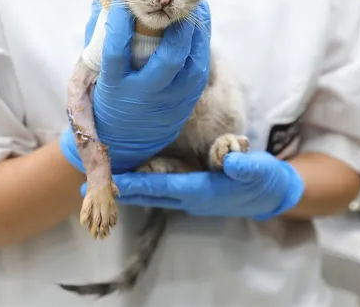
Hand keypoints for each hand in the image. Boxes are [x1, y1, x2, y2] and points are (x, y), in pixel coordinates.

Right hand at [60, 0, 211, 172]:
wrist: (128, 140)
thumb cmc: (108, 95)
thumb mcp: (91, 75)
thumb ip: (96, 37)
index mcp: (115, 87)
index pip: (117, 50)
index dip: (120, 20)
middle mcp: (145, 95)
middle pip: (169, 58)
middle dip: (175, 26)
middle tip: (173, 1)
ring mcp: (171, 99)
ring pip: (192, 63)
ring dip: (196, 31)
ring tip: (195, 6)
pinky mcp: (189, 99)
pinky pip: (201, 67)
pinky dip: (203, 42)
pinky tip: (200, 23)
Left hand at [105, 151, 304, 220]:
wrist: (272, 194)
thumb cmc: (264, 180)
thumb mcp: (260, 170)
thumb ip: (246, 166)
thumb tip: (231, 162)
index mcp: (201, 190)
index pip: (162, 186)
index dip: (136, 183)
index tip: (111, 182)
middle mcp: (189, 196)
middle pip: (148, 194)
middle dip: (119, 190)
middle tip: (86, 186)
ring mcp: (189, 196)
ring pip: (151, 193)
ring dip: (126, 189)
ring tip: (98, 183)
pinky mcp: (191, 190)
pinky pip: (160, 188)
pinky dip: (141, 184)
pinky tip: (128, 177)